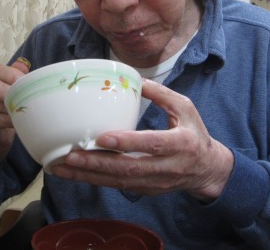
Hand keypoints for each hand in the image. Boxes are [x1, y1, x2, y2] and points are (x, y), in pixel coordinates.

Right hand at [0, 58, 29, 174]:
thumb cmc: (3, 103)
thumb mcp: (8, 85)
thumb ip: (15, 74)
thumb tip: (26, 69)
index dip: (10, 74)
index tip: (27, 80)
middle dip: (12, 92)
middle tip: (28, 95)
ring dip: (15, 107)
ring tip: (27, 108)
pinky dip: (12, 120)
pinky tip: (20, 120)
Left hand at [52, 79, 233, 201]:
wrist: (207, 170)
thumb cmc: (194, 134)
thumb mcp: (186, 108)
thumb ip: (162, 94)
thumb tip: (135, 79)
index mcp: (181, 144)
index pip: (152, 145)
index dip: (127, 143)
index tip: (102, 137)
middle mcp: (167, 167)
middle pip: (128, 169)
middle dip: (97, 164)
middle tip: (70, 156)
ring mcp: (155, 183)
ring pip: (119, 182)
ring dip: (89, 176)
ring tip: (62, 167)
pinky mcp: (145, 190)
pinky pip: (117, 186)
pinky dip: (95, 180)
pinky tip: (75, 174)